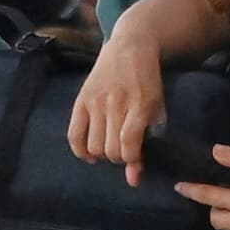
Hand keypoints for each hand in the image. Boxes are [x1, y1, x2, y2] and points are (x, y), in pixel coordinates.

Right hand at [68, 32, 170, 180]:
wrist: (131, 48)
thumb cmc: (148, 83)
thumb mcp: (156, 110)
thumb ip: (144, 145)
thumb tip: (133, 181)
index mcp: (140, 105)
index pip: (129, 143)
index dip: (131, 159)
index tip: (134, 156)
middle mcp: (116, 104)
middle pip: (110, 149)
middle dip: (118, 157)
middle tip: (123, 148)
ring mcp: (96, 101)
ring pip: (93, 146)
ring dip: (102, 154)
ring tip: (108, 145)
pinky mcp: (82, 100)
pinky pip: (74, 135)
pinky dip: (80, 150)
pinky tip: (89, 153)